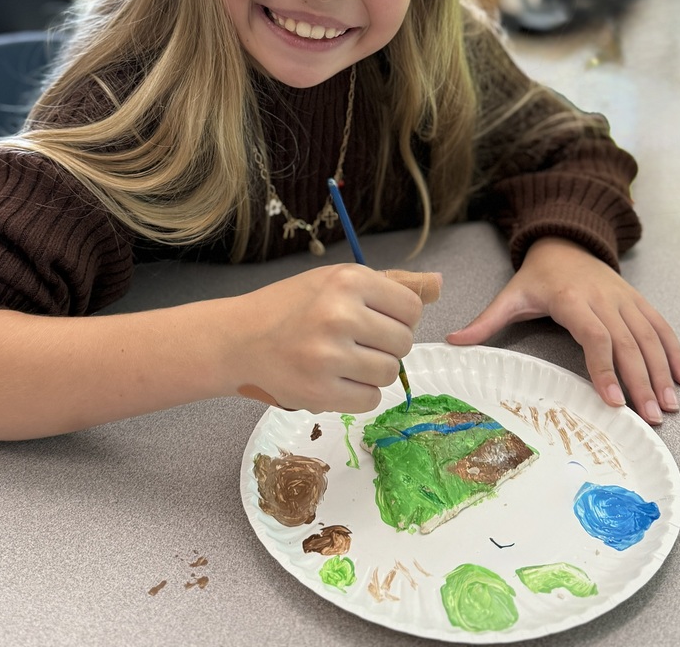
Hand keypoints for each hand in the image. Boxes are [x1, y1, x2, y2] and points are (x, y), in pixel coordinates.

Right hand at [225, 265, 439, 413]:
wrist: (239, 339)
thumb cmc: (293, 306)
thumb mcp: (338, 281)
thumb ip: (392, 284)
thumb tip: (439, 284)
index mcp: (348, 280)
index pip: (411, 308)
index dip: (399, 317)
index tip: (375, 319)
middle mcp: (340, 315)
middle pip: (404, 342)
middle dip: (387, 345)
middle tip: (357, 341)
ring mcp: (329, 356)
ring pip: (390, 373)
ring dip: (375, 371)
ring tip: (346, 360)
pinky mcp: (320, 392)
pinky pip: (370, 399)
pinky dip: (359, 393)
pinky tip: (336, 378)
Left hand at [446, 237, 679, 424]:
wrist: (565, 240)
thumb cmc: (538, 277)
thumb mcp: (510, 296)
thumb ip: (485, 322)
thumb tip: (452, 341)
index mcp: (571, 300)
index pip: (594, 335)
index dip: (604, 367)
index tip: (613, 400)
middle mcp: (603, 299)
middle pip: (626, 343)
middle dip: (640, 381)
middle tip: (648, 417)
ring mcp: (624, 299)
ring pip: (648, 337)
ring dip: (661, 372)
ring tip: (668, 407)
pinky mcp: (637, 301)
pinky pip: (660, 326)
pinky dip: (674, 352)